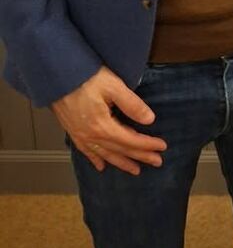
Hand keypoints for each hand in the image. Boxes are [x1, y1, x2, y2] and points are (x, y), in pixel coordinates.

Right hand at [51, 66, 166, 174]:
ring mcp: (80, 135)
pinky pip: (86, 151)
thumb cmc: (85, 77)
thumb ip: (132, 104)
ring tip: (135, 170)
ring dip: (121, 162)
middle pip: (120, 150)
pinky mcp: (73, 131)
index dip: (147, 145)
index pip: (130, 140)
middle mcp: (91, 136)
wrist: (56, 76)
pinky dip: (96, 160)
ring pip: (105, 154)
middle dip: (140, 157)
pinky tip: (101, 166)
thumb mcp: (113, 86)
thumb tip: (150, 120)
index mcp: (103, 126)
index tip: (162, 147)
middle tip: (156, 162)